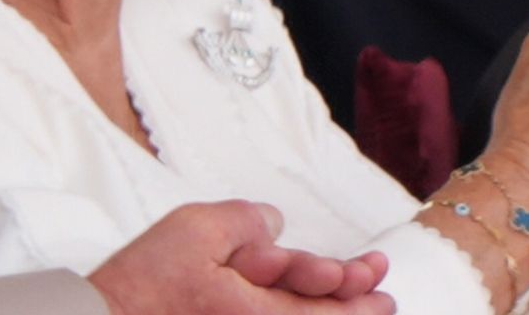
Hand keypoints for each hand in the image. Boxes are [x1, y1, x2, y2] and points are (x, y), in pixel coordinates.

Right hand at [88, 201, 395, 314]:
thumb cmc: (145, 285)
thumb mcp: (196, 230)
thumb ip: (245, 223)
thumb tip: (275, 225)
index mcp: (259, 311)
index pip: (326, 303)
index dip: (356, 285)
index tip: (375, 271)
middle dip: (356, 306)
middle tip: (382, 297)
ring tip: (358, 305)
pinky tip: (300, 308)